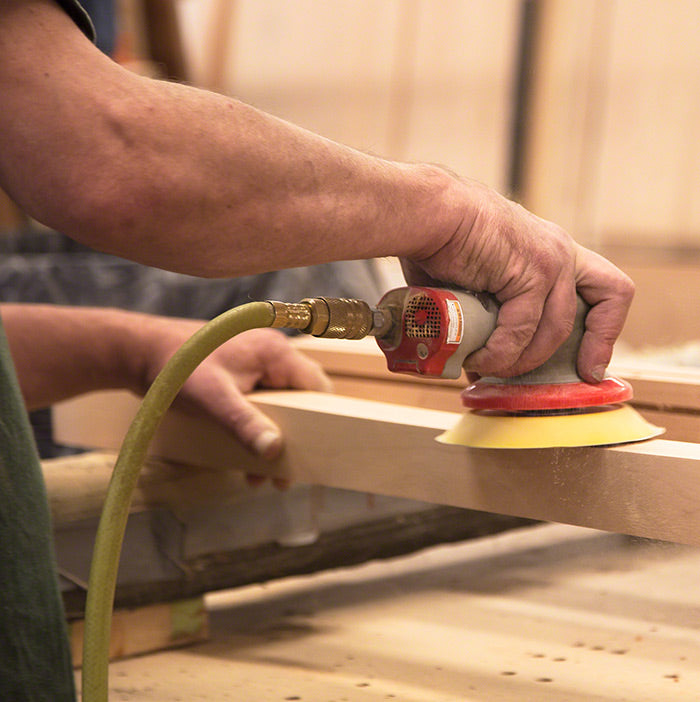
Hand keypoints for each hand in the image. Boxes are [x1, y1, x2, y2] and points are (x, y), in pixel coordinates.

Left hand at [138, 320, 331, 487]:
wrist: (138, 353)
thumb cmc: (176, 367)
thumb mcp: (212, 399)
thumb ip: (244, 423)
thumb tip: (274, 450)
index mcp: (273, 352)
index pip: (316, 385)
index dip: (322, 417)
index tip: (315, 450)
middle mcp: (270, 356)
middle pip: (301, 399)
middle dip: (296, 437)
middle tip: (285, 472)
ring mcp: (255, 366)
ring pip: (281, 406)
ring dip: (273, 440)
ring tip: (262, 475)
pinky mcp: (240, 377)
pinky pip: (261, 406)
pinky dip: (257, 431)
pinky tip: (245, 460)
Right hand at [402, 176, 633, 381]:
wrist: (429, 214)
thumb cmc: (440, 242)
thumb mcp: (479, 284)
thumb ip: (487, 318)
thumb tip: (477, 360)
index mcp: (551, 250)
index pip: (605, 285)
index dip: (606, 327)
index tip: (589, 363)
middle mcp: (561, 252)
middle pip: (611, 298)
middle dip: (599, 345)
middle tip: (571, 377)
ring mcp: (552, 261)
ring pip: (555, 331)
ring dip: (520, 361)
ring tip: (486, 369)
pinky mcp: (533, 272)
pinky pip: (522, 331)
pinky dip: (499, 353)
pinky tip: (475, 359)